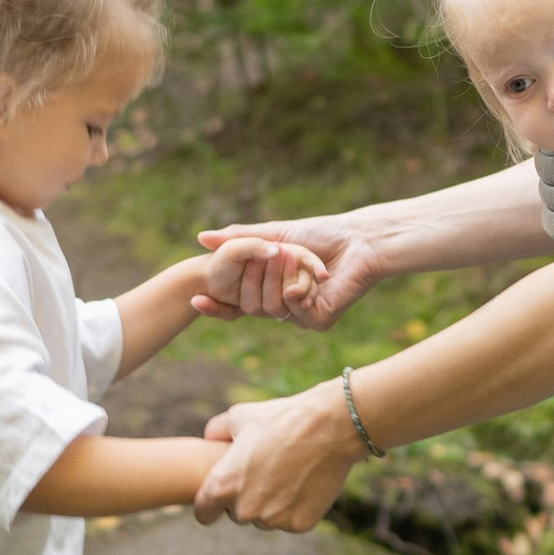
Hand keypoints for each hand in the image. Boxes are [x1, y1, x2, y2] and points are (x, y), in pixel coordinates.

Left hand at [192, 384, 360, 531]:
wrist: (330, 427)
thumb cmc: (281, 418)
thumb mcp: (239, 416)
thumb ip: (215, 431)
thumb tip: (208, 438)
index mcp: (222, 486)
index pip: (203, 514)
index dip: (211, 505)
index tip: (221, 497)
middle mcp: (244, 510)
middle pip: (237, 515)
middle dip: (246, 500)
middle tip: (265, 473)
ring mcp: (273, 520)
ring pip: (264, 519)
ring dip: (270, 505)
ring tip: (286, 474)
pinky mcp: (299, 525)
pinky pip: (289, 521)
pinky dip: (295, 508)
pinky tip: (304, 482)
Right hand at [196, 214, 386, 327]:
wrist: (358, 240)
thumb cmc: (320, 233)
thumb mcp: (273, 234)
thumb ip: (240, 239)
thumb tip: (200, 239)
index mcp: (271, 290)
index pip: (236, 306)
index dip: (216, 306)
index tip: (196, 298)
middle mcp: (284, 306)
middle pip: (253, 306)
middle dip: (259, 277)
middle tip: (275, 254)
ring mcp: (302, 316)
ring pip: (273, 308)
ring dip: (283, 278)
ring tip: (300, 258)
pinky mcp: (320, 321)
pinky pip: (295, 310)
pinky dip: (300, 288)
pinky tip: (317, 274)